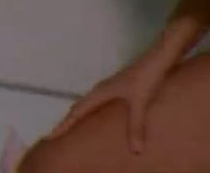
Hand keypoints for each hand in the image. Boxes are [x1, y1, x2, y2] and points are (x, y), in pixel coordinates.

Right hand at [45, 47, 175, 153]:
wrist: (159, 58)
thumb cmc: (147, 77)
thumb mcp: (141, 103)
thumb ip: (136, 126)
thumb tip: (134, 151)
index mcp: (101, 92)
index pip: (77, 111)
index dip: (64, 124)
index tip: (50, 136)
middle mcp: (101, 89)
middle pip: (79, 106)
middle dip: (68, 120)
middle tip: (58, 134)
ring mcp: (109, 86)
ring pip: (88, 102)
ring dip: (79, 115)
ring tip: (74, 127)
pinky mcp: (119, 86)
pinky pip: (97, 101)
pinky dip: (91, 110)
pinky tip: (100, 117)